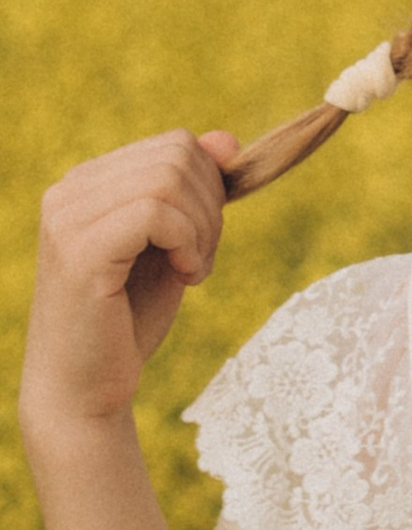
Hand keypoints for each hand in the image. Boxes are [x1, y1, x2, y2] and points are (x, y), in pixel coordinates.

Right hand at [21, 129, 241, 444]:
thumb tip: (225, 139)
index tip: (202, 240)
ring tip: (190, 270)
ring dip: (203, 229)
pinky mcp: (79, 250)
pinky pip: (157, 212)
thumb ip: (195, 195)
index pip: (175, 144)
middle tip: (199, 260)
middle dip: (212, 207)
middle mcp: (69, 190)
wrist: (84, 389)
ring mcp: (68, 217)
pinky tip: (184, 277)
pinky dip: (188, 243)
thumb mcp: (174, 246)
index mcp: (87, 183)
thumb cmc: (127, 322)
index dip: (211, 189)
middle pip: (178, 154)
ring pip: (170, 178)